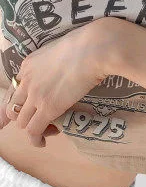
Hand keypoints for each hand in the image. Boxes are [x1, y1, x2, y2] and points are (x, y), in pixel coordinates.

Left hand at [0, 17, 120, 146]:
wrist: (95, 49)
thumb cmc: (89, 44)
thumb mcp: (64, 50)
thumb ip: (58, 63)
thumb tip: (71, 67)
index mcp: (29, 65)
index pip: (13, 90)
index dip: (11, 105)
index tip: (9, 117)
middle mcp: (27, 80)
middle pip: (13, 108)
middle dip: (24, 118)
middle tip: (42, 121)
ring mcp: (36, 94)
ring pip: (22, 121)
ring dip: (34, 129)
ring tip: (50, 130)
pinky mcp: (48, 107)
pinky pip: (33, 130)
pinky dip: (36, 139)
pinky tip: (42, 142)